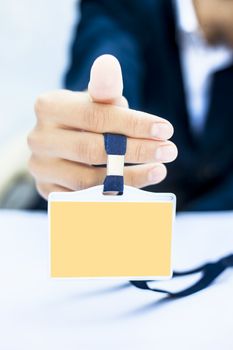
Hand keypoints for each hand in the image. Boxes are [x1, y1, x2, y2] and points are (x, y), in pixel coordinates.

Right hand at [28, 55, 176, 198]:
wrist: (62, 141)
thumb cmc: (86, 118)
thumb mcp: (95, 100)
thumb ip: (104, 87)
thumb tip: (108, 63)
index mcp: (48, 107)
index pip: (96, 116)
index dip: (133, 124)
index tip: (165, 130)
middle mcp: (38, 138)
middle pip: (93, 149)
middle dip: (136, 151)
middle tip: (169, 151)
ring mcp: (40, 168)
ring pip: (88, 179)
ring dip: (129, 177)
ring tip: (159, 170)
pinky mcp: (47, 191)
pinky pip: (83, 199)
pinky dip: (112, 194)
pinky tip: (136, 187)